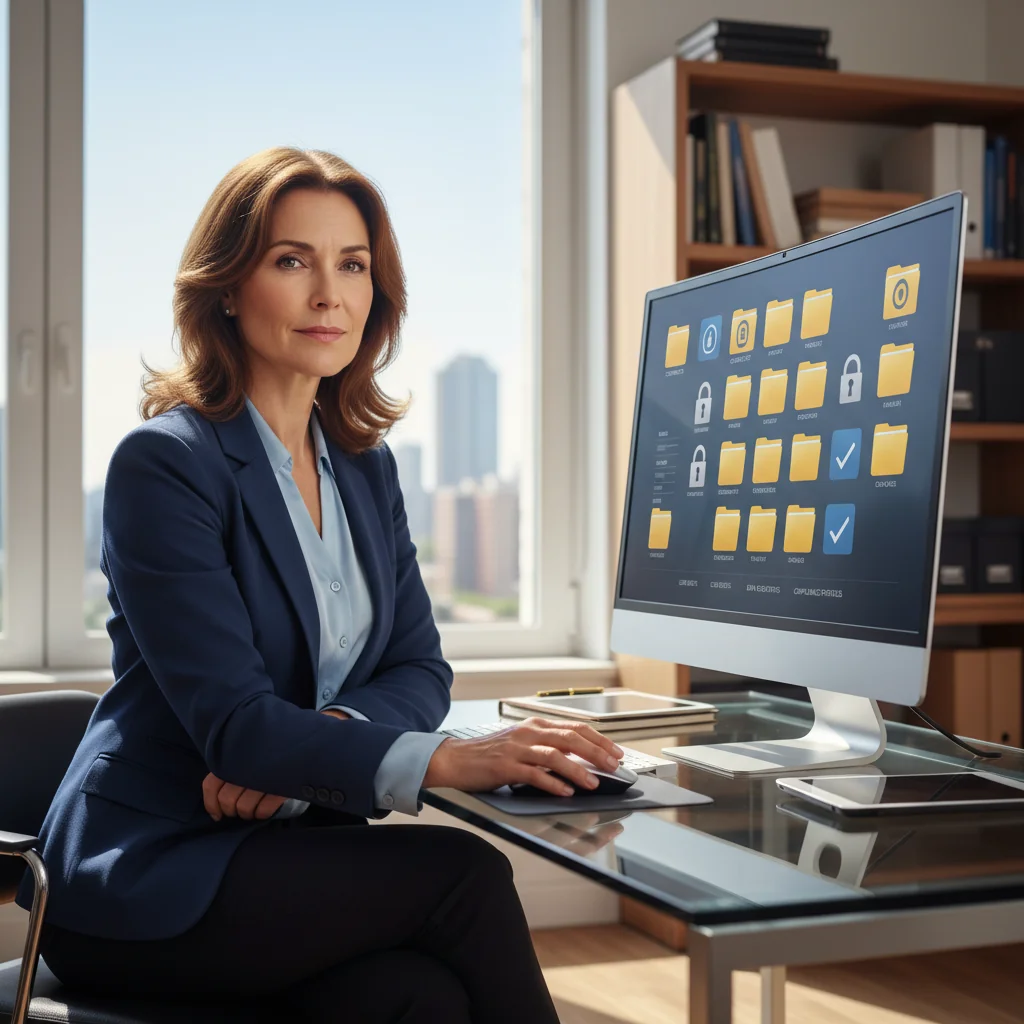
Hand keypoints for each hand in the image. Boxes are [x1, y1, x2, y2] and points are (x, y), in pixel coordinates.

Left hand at [204, 709, 348, 820]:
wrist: (306, 742)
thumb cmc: (273, 748)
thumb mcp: (250, 752)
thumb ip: (234, 765)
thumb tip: (218, 796)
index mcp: (233, 756)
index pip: (211, 786)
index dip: (211, 804)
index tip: (217, 814)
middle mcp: (245, 766)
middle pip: (227, 801)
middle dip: (232, 811)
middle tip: (238, 810)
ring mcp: (263, 777)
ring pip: (244, 808)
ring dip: (248, 814)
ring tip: (253, 810)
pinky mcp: (280, 786)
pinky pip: (264, 809)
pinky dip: (263, 813)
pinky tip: (265, 810)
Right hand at [423, 717, 624, 797]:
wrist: (455, 760)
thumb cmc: (490, 755)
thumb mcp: (522, 744)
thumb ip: (547, 748)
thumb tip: (580, 760)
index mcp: (535, 725)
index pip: (575, 727)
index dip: (599, 739)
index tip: (616, 752)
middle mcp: (528, 733)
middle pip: (570, 738)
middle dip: (596, 752)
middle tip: (613, 766)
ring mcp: (517, 749)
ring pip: (555, 755)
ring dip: (578, 770)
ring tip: (593, 782)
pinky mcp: (505, 767)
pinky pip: (534, 774)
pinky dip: (553, 783)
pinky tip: (565, 792)